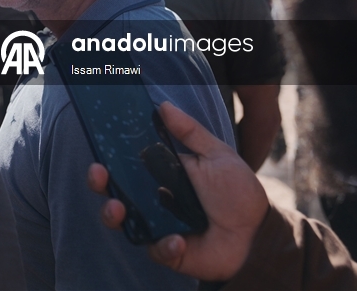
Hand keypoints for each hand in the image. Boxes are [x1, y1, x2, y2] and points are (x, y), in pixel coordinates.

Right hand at [86, 101, 268, 281]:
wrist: (258, 233)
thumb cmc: (237, 192)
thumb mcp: (216, 155)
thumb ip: (190, 132)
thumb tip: (163, 105)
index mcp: (160, 174)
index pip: (125, 165)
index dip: (107, 159)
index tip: (99, 152)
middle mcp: (152, 200)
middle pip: (113, 191)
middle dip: (98, 184)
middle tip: (98, 174)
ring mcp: (157, 226)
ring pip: (122, 222)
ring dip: (113, 214)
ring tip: (118, 208)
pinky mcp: (167, 250)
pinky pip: (155, 249)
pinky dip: (163, 245)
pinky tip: (178, 240)